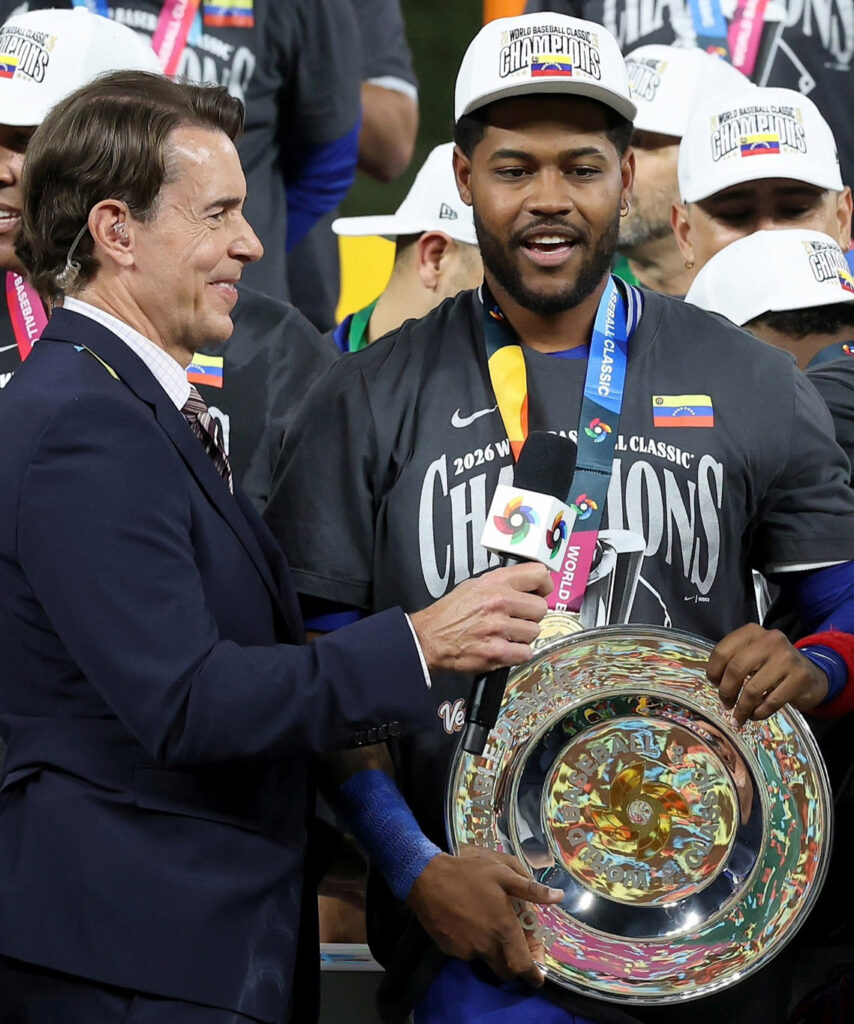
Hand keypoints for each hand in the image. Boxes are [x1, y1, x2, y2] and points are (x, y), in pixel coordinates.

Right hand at [406, 846, 563, 986]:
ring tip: (488, 924)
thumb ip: (531, 889)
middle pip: (506, 970)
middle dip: (514, 964)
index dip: (533, 974)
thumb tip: (558, 898)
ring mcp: (466, 950)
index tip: (538, 977)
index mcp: (502, 928)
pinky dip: (473, 943)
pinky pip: (468, 952)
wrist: (426, 878)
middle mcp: (486, 945)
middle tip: (516, 945)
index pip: (522, 965)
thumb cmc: (468, 872)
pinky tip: (469, 922)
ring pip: (486, 959)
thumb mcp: (502, 872)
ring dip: (493, 950)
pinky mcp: (450, 949)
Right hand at [409, 564, 551, 674]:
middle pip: (541, 608)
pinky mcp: (497, 652)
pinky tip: (504, 648)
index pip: (538, 574)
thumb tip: (527, 586)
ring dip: (523, 636)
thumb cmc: (450, 614)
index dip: (544, 585)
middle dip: (531, 615)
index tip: (542, 592)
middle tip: (518, 619)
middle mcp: (499, 602)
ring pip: (534, 632)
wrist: (429, 639)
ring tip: (506, 634)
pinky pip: (526, 652)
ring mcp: (499, 628)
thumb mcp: (474, 585)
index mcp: (495, 583)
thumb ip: (502, 583)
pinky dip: (518, 654)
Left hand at [707, 623, 829, 726]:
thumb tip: (715, 682)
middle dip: (726, 691)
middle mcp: (770, 640)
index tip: (714, 685)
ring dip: (742, 707)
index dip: (713, 671)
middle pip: (736, 669)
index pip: (722, 651)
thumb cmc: (773, 666)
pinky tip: (755, 715)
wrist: (811, 675)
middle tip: (725, 704)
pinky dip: (759, 712)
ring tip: (739, 716)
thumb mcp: (753, 655)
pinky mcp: (800, 677)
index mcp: (752, 632)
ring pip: (753, 688)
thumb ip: (733, 661)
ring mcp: (787, 658)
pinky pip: (771, 701)